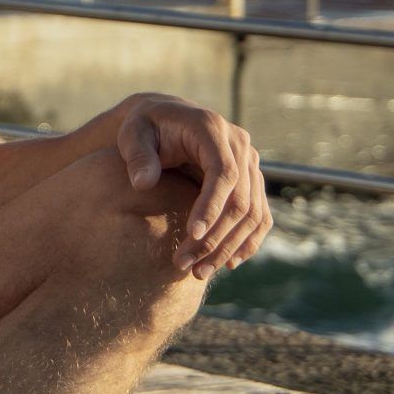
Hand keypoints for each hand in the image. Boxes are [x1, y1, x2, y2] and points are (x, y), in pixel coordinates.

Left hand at [115, 93, 271, 278]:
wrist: (164, 121)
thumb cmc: (144, 129)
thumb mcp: (133, 135)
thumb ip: (137, 157)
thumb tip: (143, 184)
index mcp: (212, 129)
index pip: (224, 173)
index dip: (211, 206)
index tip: (192, 235)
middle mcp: (240, 146)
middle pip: (241, 200)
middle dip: (216, 237)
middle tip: (185, 264)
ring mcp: (250, 165)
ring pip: (253, 214)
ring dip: (229, 247)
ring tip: (199, 272)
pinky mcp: (252, 182)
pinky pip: (259, 217)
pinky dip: (246, 242)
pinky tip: (226, 264)